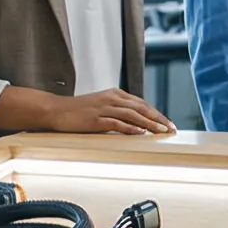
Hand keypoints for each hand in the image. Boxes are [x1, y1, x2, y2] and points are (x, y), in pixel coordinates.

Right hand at [0, 86, 172, 135]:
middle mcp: (112, 98)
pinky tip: (140, 133)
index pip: (141, 103)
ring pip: (132, 115)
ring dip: (149, 124)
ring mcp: (104, 108)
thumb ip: (118, 111)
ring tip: (161, 132)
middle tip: (171, 129)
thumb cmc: (78, 111)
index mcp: (115, 94)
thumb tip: (136, 123)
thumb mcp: (101, 106)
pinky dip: (130, 128)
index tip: (168, 124)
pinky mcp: (96, 119)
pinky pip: (117, 123)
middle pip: (141, 108)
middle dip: (158, 119)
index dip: (156, 114)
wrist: (56, 110)